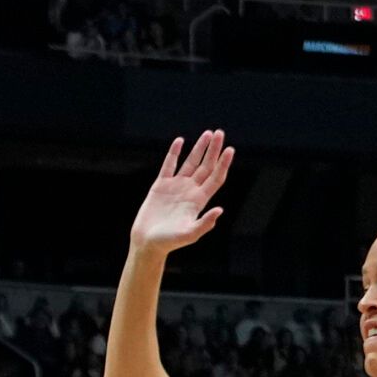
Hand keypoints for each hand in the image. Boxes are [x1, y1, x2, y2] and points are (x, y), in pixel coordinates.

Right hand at [128, 129, 232, 253]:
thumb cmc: (168, 242)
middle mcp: (190, 191)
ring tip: (208, 133)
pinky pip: (169, 165)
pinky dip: (174, 153)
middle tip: (220, 133)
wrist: (147, 243)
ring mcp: (175, 187)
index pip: (215, 178)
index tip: (230, 150)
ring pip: (190, 163)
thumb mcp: (188, 235)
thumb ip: (204, 223)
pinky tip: (180, 141)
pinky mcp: (160, 186)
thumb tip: (220, 210)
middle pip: (206, 166)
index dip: (223, 164)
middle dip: (213, 150)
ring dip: (199, 148)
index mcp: (199, 200)